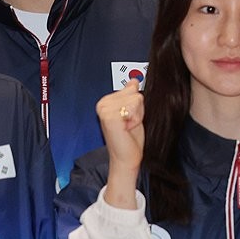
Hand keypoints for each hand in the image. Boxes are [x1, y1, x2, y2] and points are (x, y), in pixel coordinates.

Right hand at [95, 81, 145, 208]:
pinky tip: (127, 127)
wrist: (126, 158)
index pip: (131, 88)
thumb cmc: (129, 138)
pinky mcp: (110, 116)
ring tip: (128, 126)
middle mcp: (102, 104)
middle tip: (129, 123)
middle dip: (137, 109)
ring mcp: (105, 110)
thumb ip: (131, 96)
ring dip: (137, 114)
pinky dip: (136, 118)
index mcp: (105, 102)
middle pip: (134, 92)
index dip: (136, 105)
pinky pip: (134, 105)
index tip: (128, 118)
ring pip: (136, 98)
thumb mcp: (133, 112)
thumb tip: (133, 80)